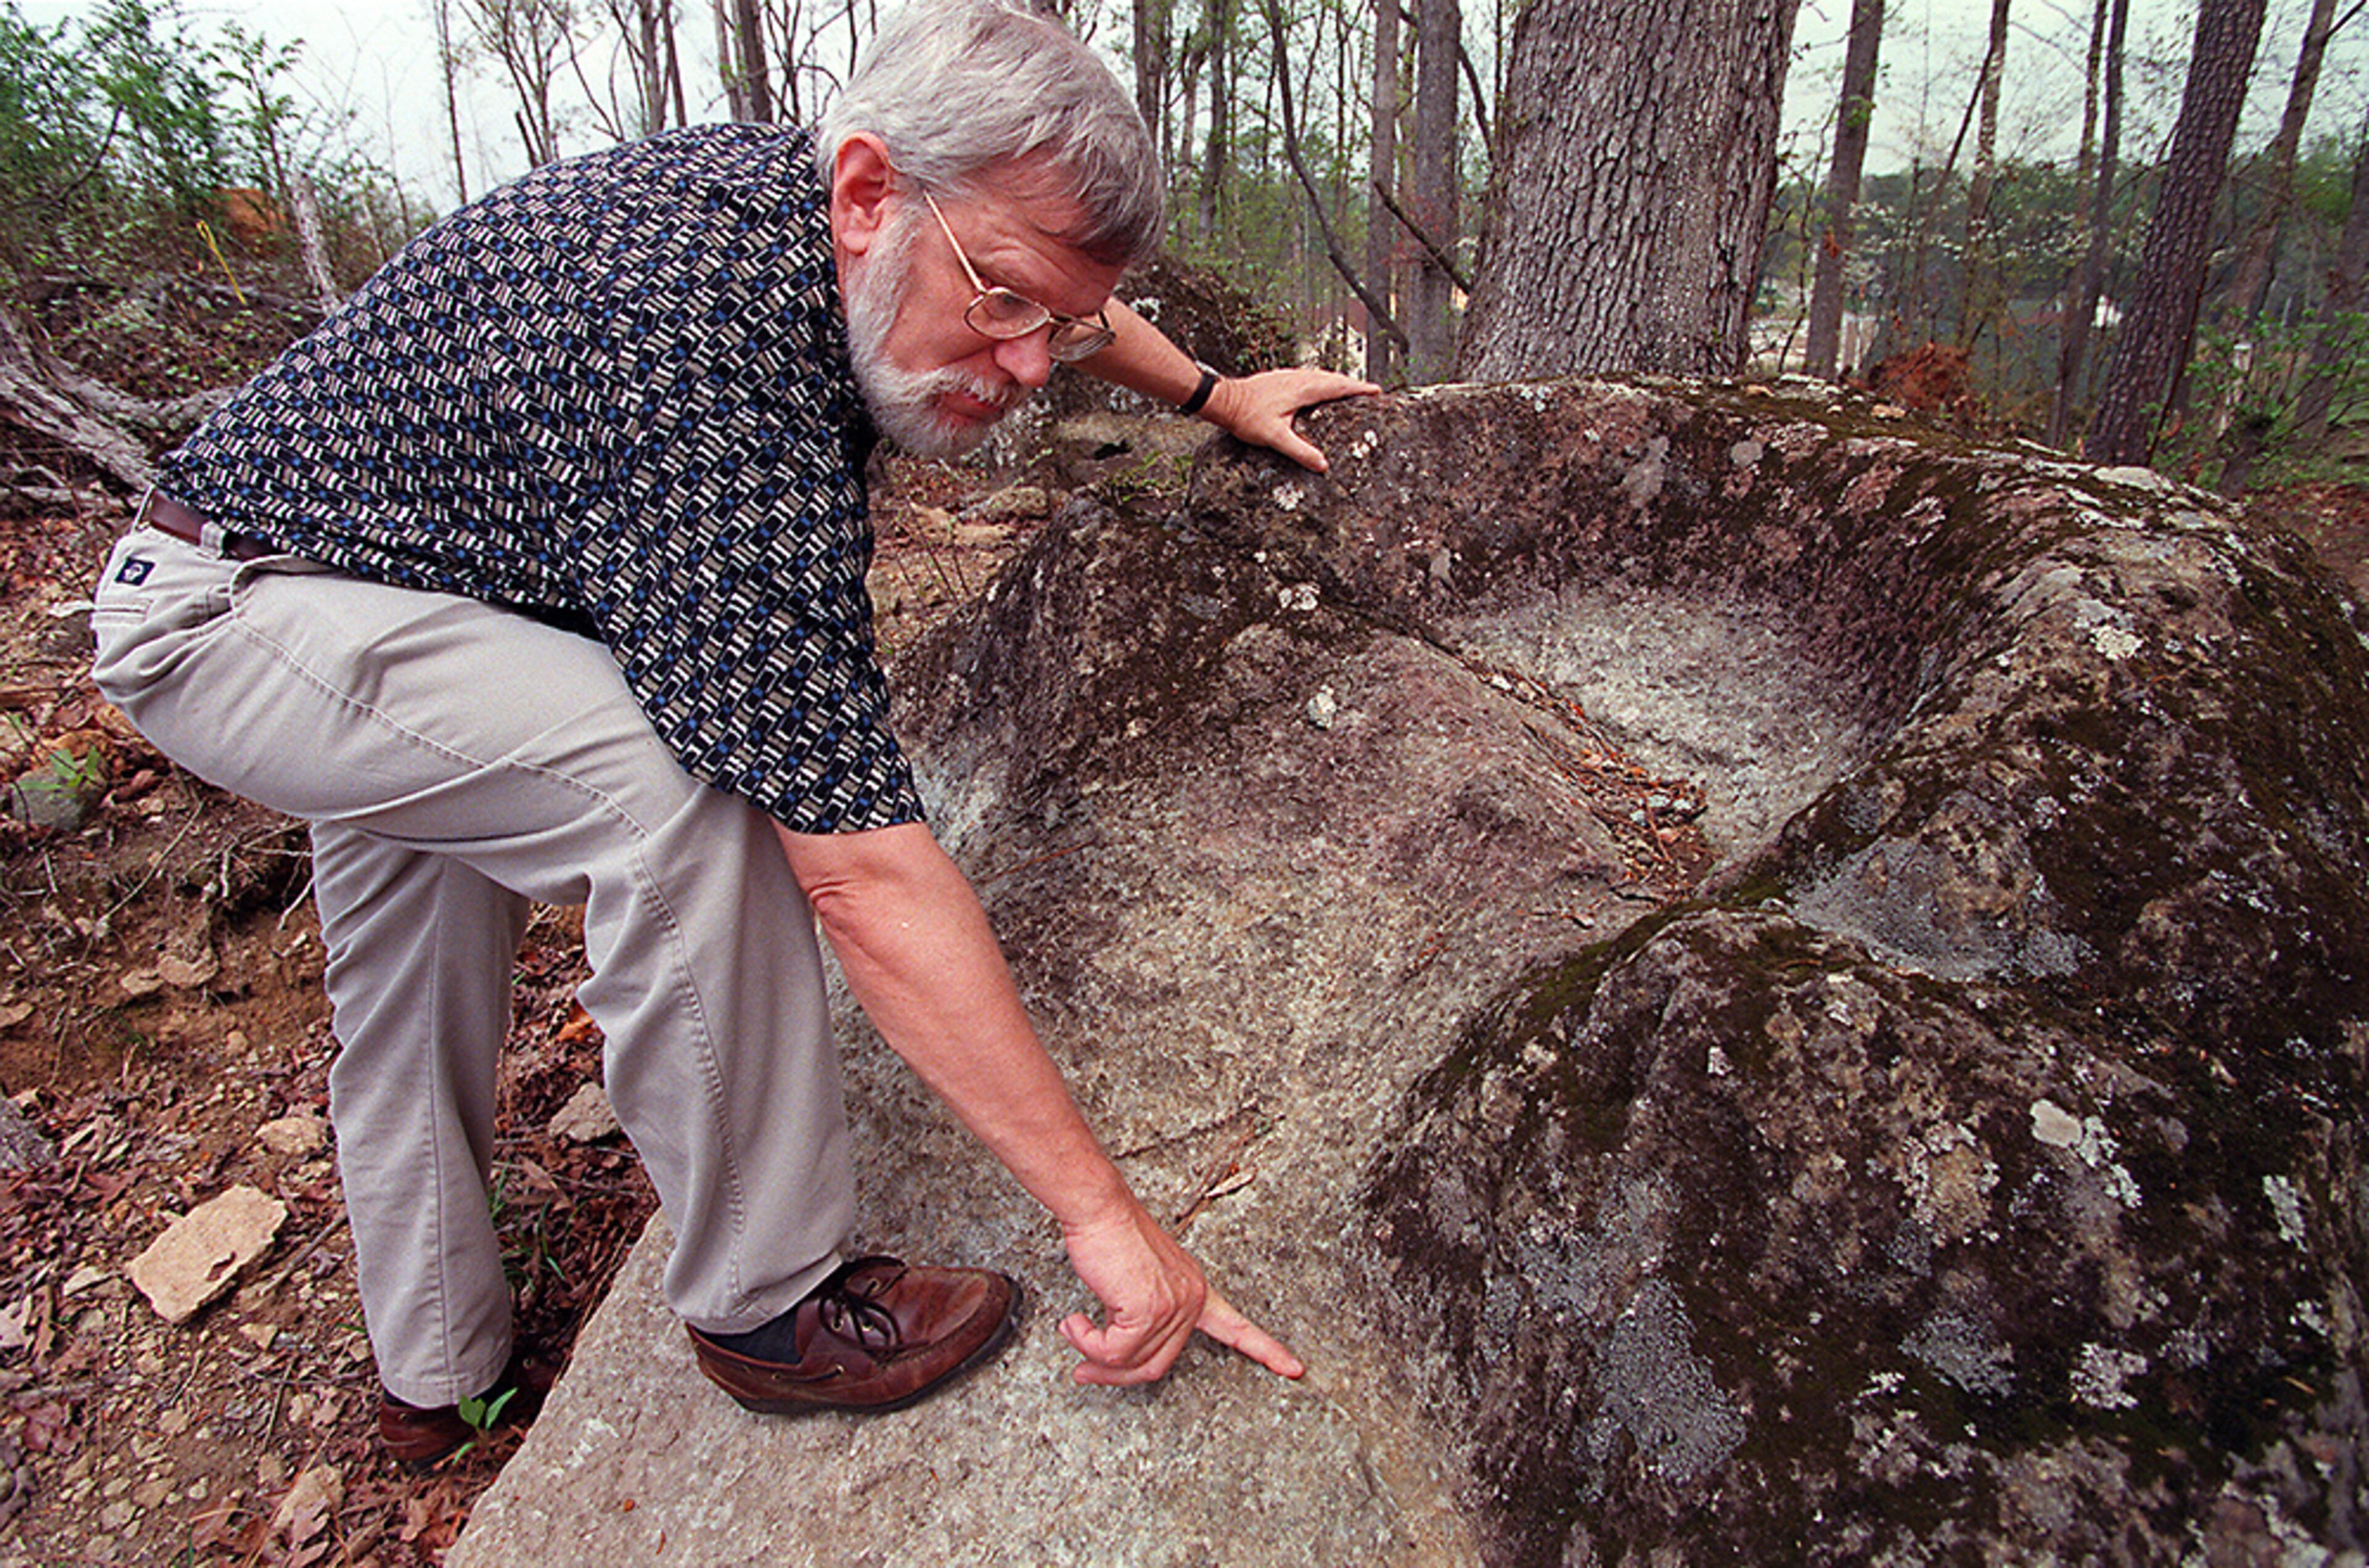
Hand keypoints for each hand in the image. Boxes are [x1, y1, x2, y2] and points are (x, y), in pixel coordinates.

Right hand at [1057, 1199, 1306, 1386]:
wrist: (1098, 1207)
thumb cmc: (1111, 1236)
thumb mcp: (1135, 1281)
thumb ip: (1139, 1317)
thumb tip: (1112, 1358)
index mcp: (1195, 1289)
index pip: (1238, 1327)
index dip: (1266, 1351)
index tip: (1295, 1369)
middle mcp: (1191, 1298)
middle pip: (1157, 1365)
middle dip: (1114, 1373)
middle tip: (1083, 1370)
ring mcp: (1173, 1304)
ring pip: (1133, 1363)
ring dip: (1094, 1357)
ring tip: (1073, 1330)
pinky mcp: (1147, 1308)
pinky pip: (1113, 1352)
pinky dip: (1087, 1343)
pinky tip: (1074, 1322)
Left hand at [1204, 367, 1380, 472]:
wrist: (1224, 401)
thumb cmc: (1247, 417)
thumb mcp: (1274, 438)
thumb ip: (1299, 451)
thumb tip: (1323, 465)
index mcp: (1303, 389)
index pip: (1339, 386)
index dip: (1359, 389)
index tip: (1377, 391)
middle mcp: (1299, 378)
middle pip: (1333, 378)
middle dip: (1352, 384)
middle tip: (1369, 392)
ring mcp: (1289, 377)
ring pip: (1321, 376)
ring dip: (1337, 382)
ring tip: (1349, 391)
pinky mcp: (1280, 379)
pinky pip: (1309, 377)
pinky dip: (1322, 382)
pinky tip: (1318, 391)